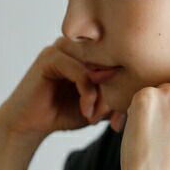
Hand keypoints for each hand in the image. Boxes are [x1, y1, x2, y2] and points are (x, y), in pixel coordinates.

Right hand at [0, 36, 122, 140]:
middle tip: (114, 116)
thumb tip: (140, 91)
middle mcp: (76, 45)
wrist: (29, 124)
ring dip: (102, 92)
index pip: (118, 60)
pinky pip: (79, 70)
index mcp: (88, 52)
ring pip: (97, 65)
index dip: (125, 86)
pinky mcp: (50, 58)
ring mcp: (62, 48)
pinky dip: (87, 92)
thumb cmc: (63, 114)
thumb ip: (116, 95)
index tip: (121, 115)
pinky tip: (86, 111)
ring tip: (98, 115)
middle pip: (110, 60)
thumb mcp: (98, 105)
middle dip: (115, 90)